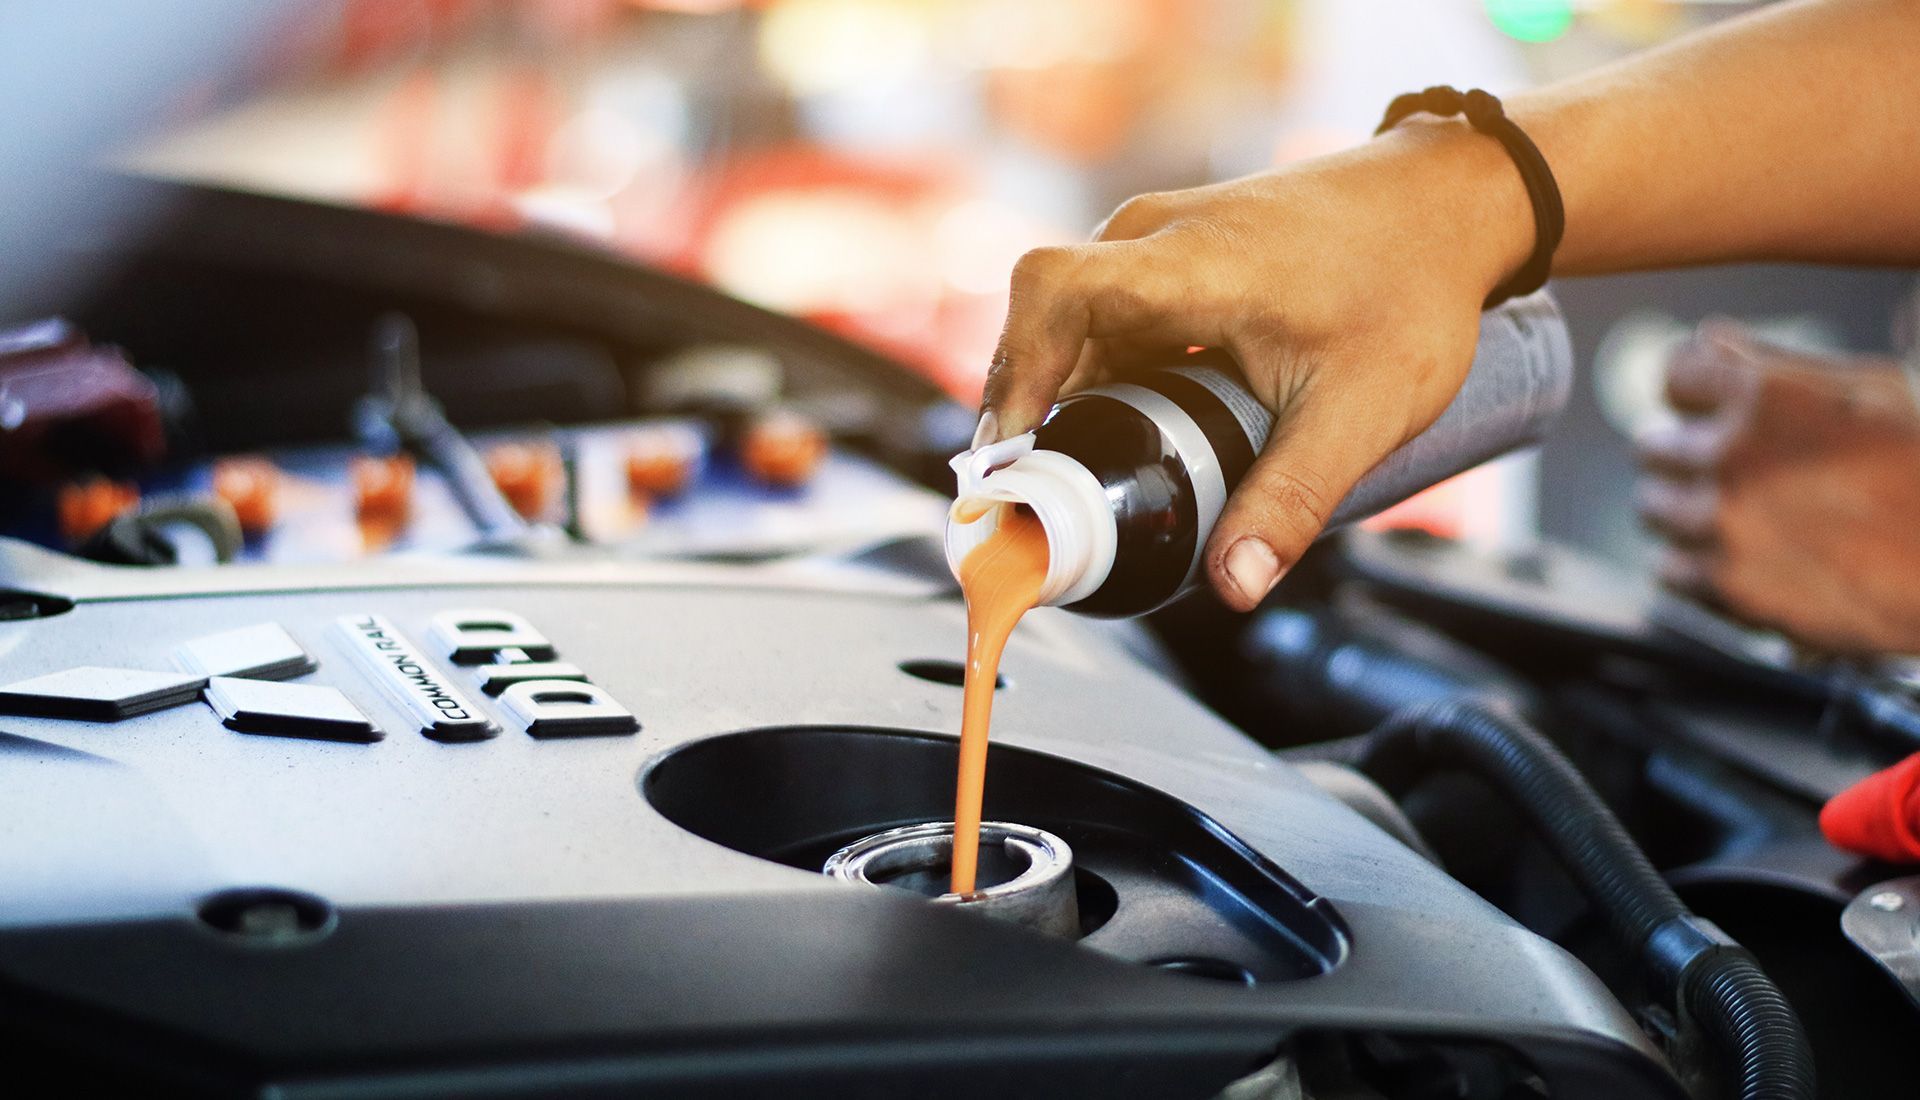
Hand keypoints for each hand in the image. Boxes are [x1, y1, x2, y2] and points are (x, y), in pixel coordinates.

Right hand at [977, 121, 1533, 610]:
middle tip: (1039, 506)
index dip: (1013, 371)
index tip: (1010, 454)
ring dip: (1067, 402)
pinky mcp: (1166, 258)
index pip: (1053, 291)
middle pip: (1044, 321)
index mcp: (1187, 263)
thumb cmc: (1412, 284)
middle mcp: (1153, 238)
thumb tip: (1234, 586)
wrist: (1450, 202)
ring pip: (1070, 325)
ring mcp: (1156, 243)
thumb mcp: (1361, 410)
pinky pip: (1101, 319)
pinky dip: (1098, 380)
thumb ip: (1291, 500)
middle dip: (1032, 415)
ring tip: (1085, 484)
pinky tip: (1128, 437)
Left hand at [1636, 320, 1919, 654]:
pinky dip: (1698, 568)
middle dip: (1686, 455)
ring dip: (1687, 511)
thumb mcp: (1874, 389)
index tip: (1710, 412)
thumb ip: (1778, 362)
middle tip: (1737, 473)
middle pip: (1651, 445)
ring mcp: (1723, 522)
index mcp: (1765, 393)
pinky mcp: (1725, 586)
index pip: (1674, 373)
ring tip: (1750, 519)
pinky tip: (1749, 561)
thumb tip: (1708, 338)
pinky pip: (1669, 569)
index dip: (1696, 394)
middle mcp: (1733, 454)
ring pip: (1652, 508)